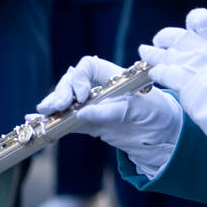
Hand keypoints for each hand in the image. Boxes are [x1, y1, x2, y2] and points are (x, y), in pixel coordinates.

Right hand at [37, 55, 182, 177]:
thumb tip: (84, 112)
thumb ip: (114, 110)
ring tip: (45, 112)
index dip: (80, 78)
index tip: (81, 95)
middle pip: (73, 82)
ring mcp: (94, 107)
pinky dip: (55, 120)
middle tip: (57, 106)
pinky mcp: (91, 125)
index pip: (89, 67)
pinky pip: (68, 120)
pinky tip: (39, 121)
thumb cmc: (161, 116)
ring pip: (67, 101)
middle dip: (62, 91)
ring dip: (54, 105)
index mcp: (115, 78)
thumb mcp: (143, 110)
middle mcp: (101, 90)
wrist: (167, 139)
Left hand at [140, 9, 206, 156]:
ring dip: (153, 53)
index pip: (204, 19)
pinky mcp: (180, 81)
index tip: (192, 24)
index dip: (196, 19)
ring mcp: (190, 63)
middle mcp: (203, 49)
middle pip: (177, 36)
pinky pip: (162, 72)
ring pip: (164, 53)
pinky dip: (156, 72)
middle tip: (160, 39)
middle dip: (166, 37)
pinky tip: (152, 73)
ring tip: (145, 51)